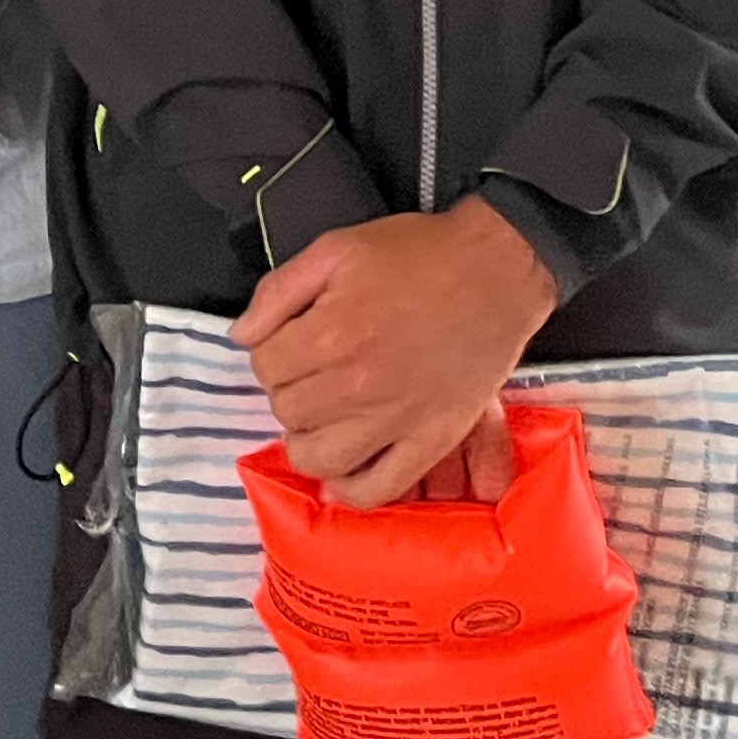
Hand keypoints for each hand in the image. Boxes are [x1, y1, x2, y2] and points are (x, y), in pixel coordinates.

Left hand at [232, 197, 560, 508]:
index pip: (264, 367)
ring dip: (309, 442)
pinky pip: (380, 487)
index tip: (291, 342)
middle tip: (311, 373)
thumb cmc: (417, 255)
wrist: (495, 272)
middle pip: (287, 412)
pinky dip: (352, 490)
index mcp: (330, 333)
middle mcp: (358, 385)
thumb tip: (242, 335)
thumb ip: (278, 291)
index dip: (270, 352)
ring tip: (321, 420)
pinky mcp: (431, 440)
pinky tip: (344, 471)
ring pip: (320, 458)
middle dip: (288, 391)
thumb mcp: (336, 249)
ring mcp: (396, 419)